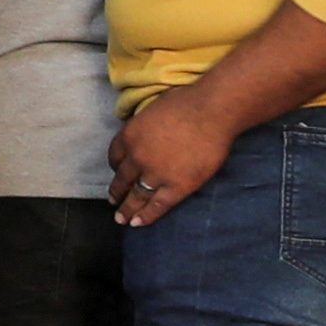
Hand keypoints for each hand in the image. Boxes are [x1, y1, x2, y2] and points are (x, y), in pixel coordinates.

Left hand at [110, 90, 235, 230]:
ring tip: (122, 219)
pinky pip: (157, 206)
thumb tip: (148, 132)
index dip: (115, 167)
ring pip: (136, 196)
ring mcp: (155, 175)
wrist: (212, 112)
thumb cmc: (188, 102)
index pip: (115, 156)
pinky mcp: (176, 187)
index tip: (117, 172)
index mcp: (129, 135)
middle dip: (116, 192)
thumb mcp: (153, 109)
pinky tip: (137, 224)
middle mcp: (137, 158)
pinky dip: (146, 216)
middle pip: (122, 179)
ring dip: (127, 209)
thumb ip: (146, 125)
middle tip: (113, 202)